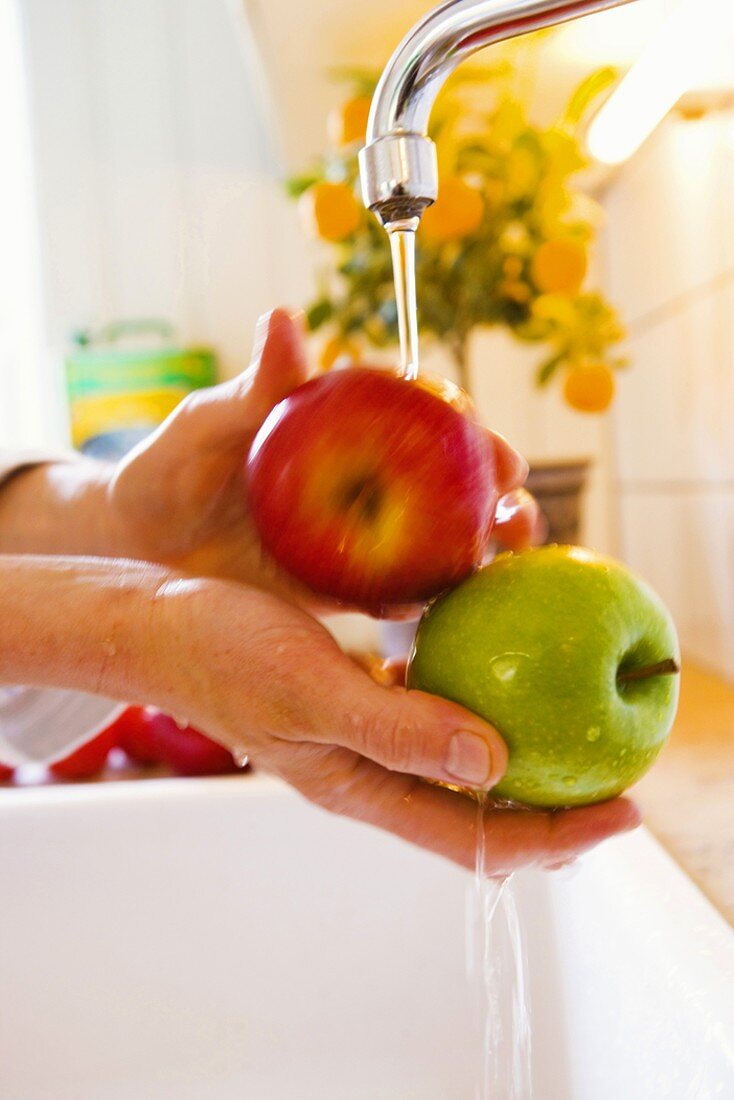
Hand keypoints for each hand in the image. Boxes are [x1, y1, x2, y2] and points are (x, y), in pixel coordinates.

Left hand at [107, 309, 542, 608]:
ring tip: (508, 560)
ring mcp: (359, 543)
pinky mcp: (343, 593)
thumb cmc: (169, 472)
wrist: (141, 549)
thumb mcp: (202, 427)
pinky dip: (428, 604)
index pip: (421, 426)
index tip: (497, 451)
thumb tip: (280, 319)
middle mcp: (364, 487)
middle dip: (498, 498)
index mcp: (344, 435)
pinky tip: (447, 611)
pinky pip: (396, 599)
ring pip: (438, 546)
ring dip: (482, 553)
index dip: (467, 434)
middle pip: (449, 489)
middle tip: (517, 512)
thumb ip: (249, 391)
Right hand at [153, 575, 639, 875]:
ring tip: (573, 732)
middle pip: (479, 814)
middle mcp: (369, 771)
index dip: (555, 837)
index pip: (476, 839)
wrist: (161, 621)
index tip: (623, 811)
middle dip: (553, 808)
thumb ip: (399, 730)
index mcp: (360, 787)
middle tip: (617, 780)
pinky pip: (434, 712)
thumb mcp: (312, 689)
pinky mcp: (358, 696)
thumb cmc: (222, 652)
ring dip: (519, 756)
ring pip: (460, 765)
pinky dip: (478, 703)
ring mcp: (364, 737)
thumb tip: (495, 766)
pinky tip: (502, 670)